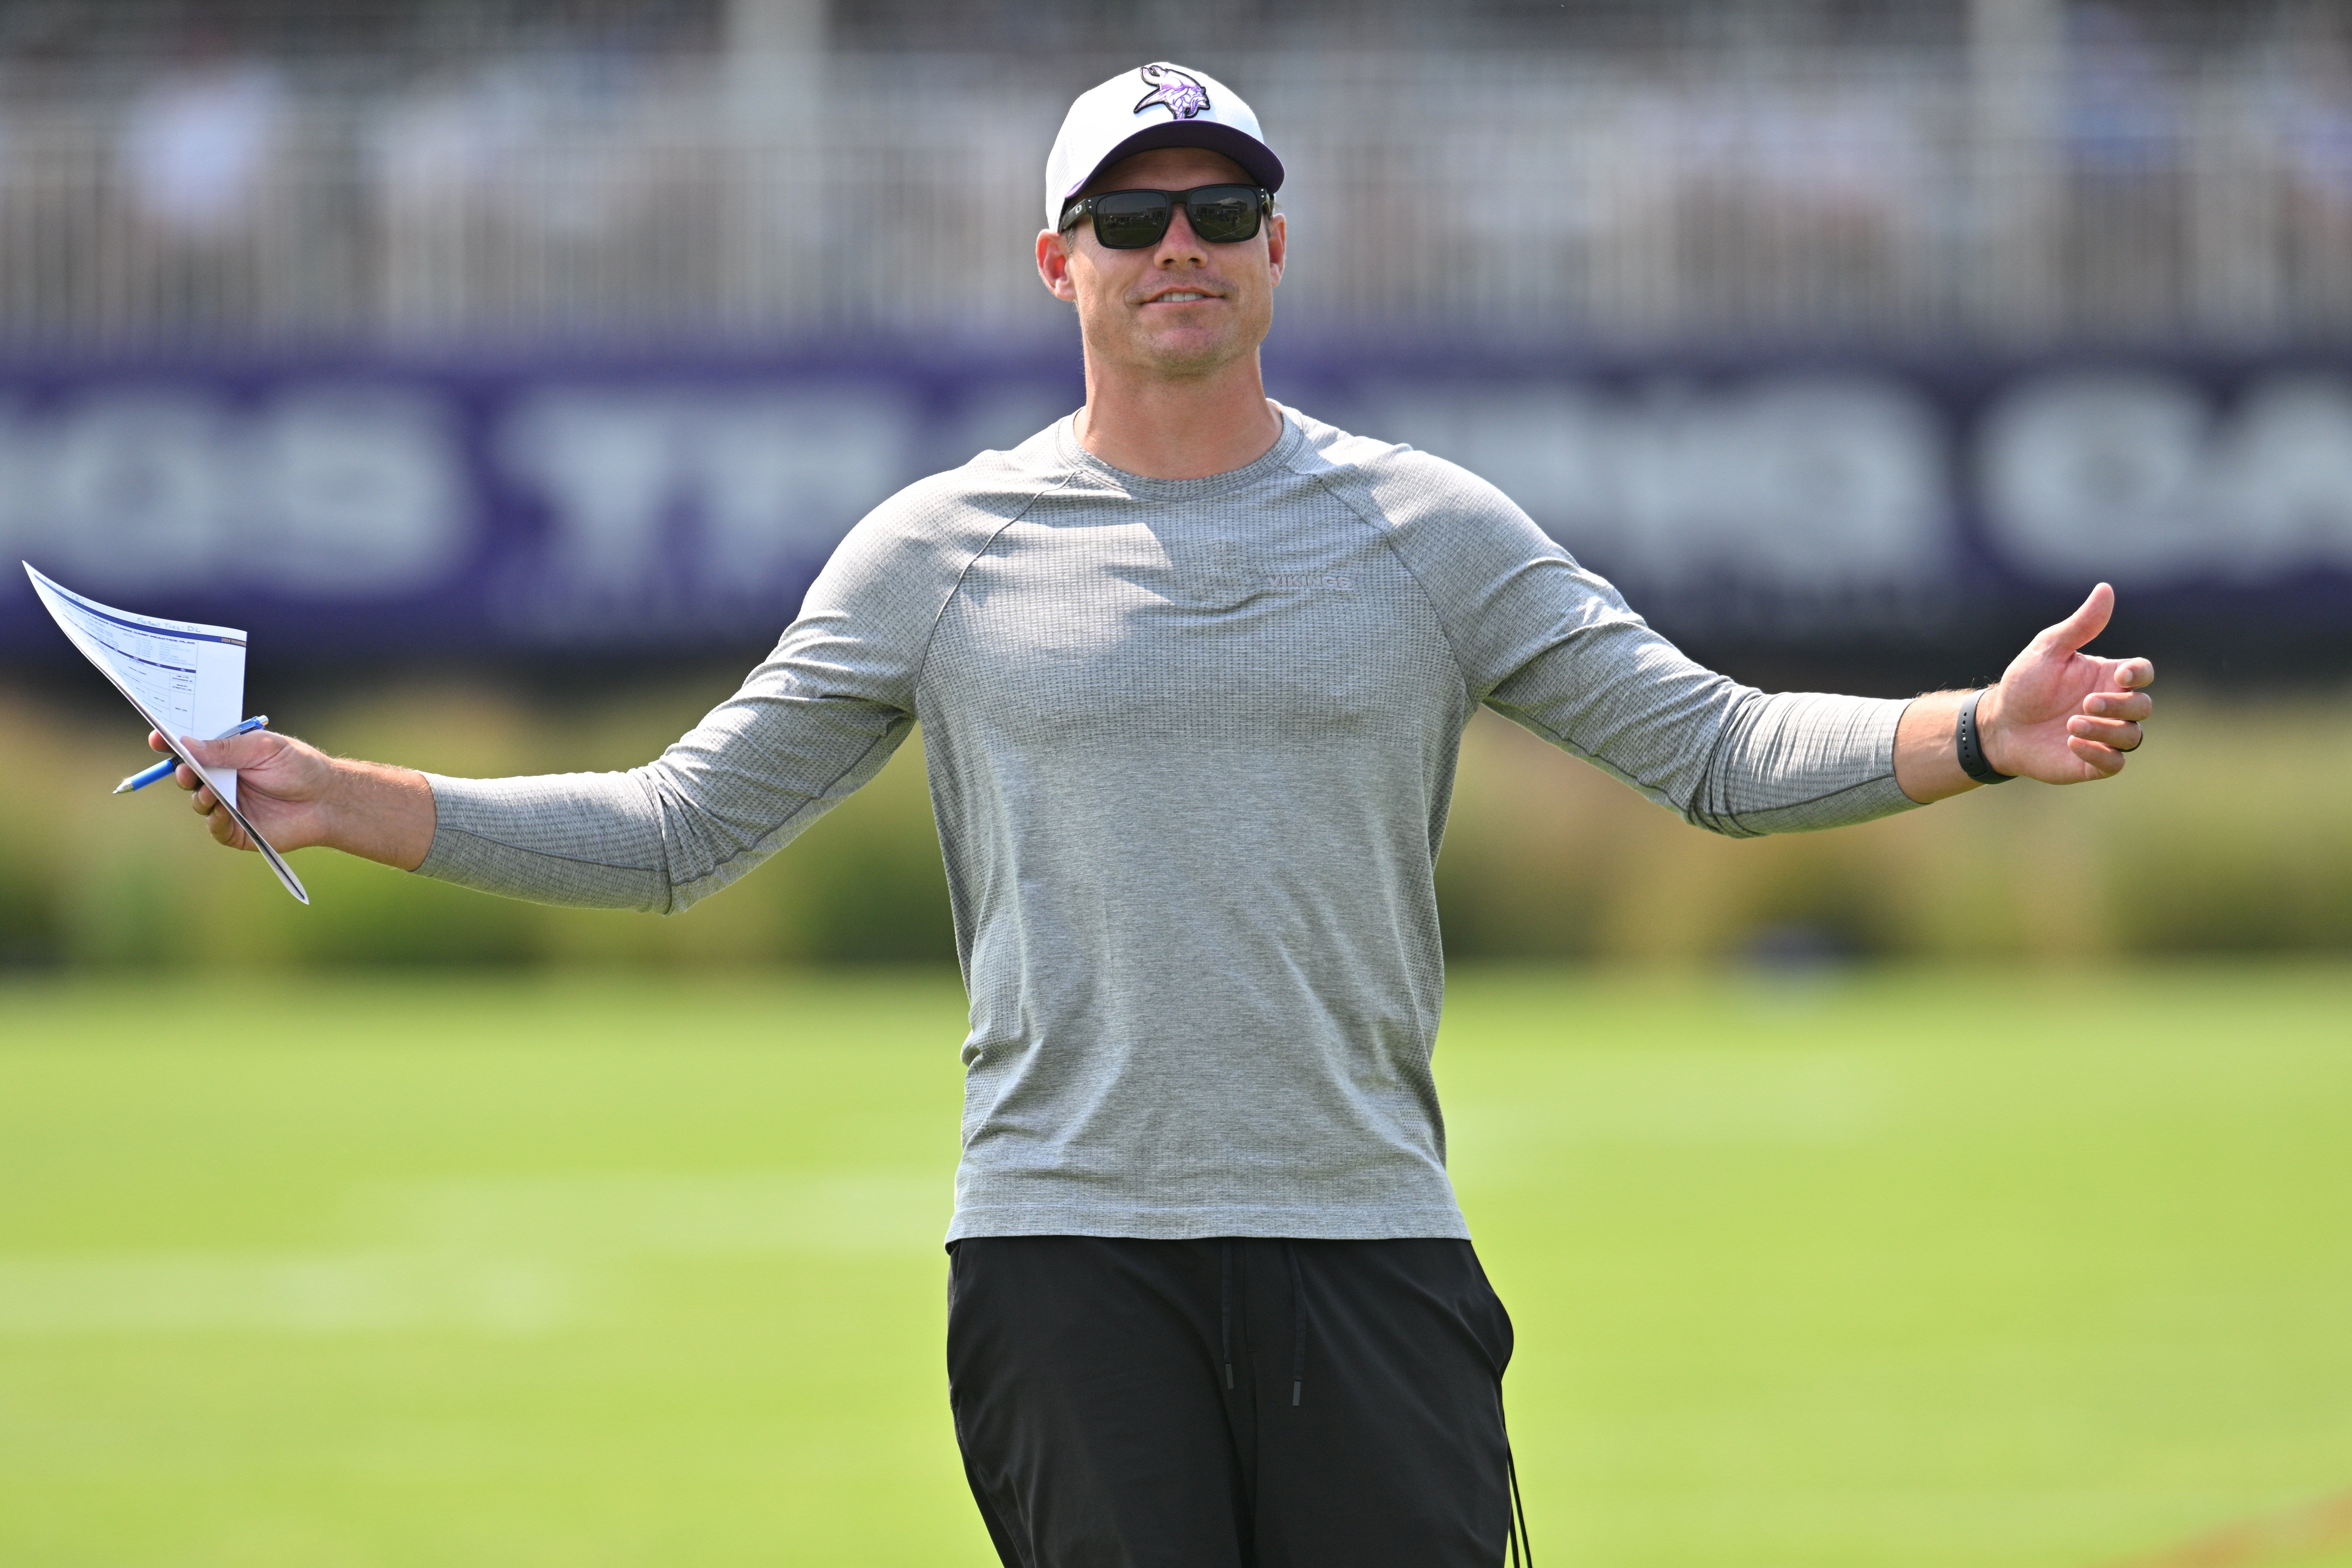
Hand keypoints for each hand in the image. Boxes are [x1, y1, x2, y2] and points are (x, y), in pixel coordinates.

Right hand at [155, 728, 435, 868]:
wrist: (327, 799)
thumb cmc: (300, 767)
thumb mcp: (263, 748)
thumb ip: (225, 747)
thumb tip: (185, 743)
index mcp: (226, 754)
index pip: (190, 748)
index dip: (170, 743)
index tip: (157, 738)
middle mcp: (222, 778)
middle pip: (188, 775)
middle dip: (182, 771)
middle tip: (184, 768)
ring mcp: (227, 804)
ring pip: (198, 801)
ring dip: (199, 795)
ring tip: (209, 789)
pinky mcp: (236, 829)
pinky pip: (215, 826)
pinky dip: (215, 817)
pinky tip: (222, 809)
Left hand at [1977, 583, 2153, 783]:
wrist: (1999, 723)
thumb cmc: (2025, 684)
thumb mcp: (2049, 649)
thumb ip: (2080, 625)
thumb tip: (2105, 589)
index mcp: (2107, 678)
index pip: (2142, 673)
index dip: (2139, 674)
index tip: (2120, 674)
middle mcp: (2112, 707)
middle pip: (2143, 706)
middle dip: (2121, 705)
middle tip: (2086, 702)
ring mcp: (2104, 735)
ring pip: (2133, 736)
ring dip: (2107, 730)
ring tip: (2072, 723)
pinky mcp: (2092, 762)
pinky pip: (2114, 764)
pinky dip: (2100, 755)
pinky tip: (2072, 743)